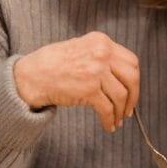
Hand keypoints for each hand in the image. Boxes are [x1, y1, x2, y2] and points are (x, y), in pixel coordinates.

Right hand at [12, 31, 138, 131]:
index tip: (132, 90)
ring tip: (117, 120)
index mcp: (101, 41)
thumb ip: (101, 55)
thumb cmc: (53, 63)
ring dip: (121, 112)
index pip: (131, 61)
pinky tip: (108, 126)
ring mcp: (96, 72)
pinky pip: (107, 109)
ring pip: (121, 96)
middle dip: (133, 97)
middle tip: (129, 110)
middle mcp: (102, 54)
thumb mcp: (81, 47)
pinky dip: (110, 120)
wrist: (32, 75)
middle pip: (132, 78)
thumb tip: (121, 76)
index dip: (134, 79)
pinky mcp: (89, 90)